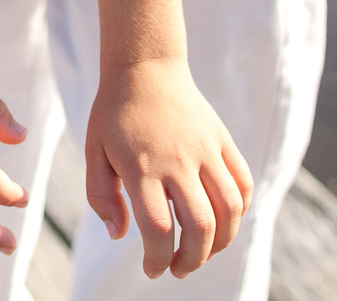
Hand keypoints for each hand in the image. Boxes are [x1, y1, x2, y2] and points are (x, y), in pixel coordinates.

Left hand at [85, 57, 252, 278]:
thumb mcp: (94, 152)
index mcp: (142, 167)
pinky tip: (222, 219)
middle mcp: (178, 161)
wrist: (145, 66)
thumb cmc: (114, 113)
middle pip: (201, 227)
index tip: (152, 270)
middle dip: (193, 260)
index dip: (158, 260)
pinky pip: (243, 183)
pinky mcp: (222, 140)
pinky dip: (239, 210)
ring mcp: (205, 149)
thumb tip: (120, 236)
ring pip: (230, 209)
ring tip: (204, 250)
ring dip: (221, 241)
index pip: (159, 230)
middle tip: (179, 268)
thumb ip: (101, 198)